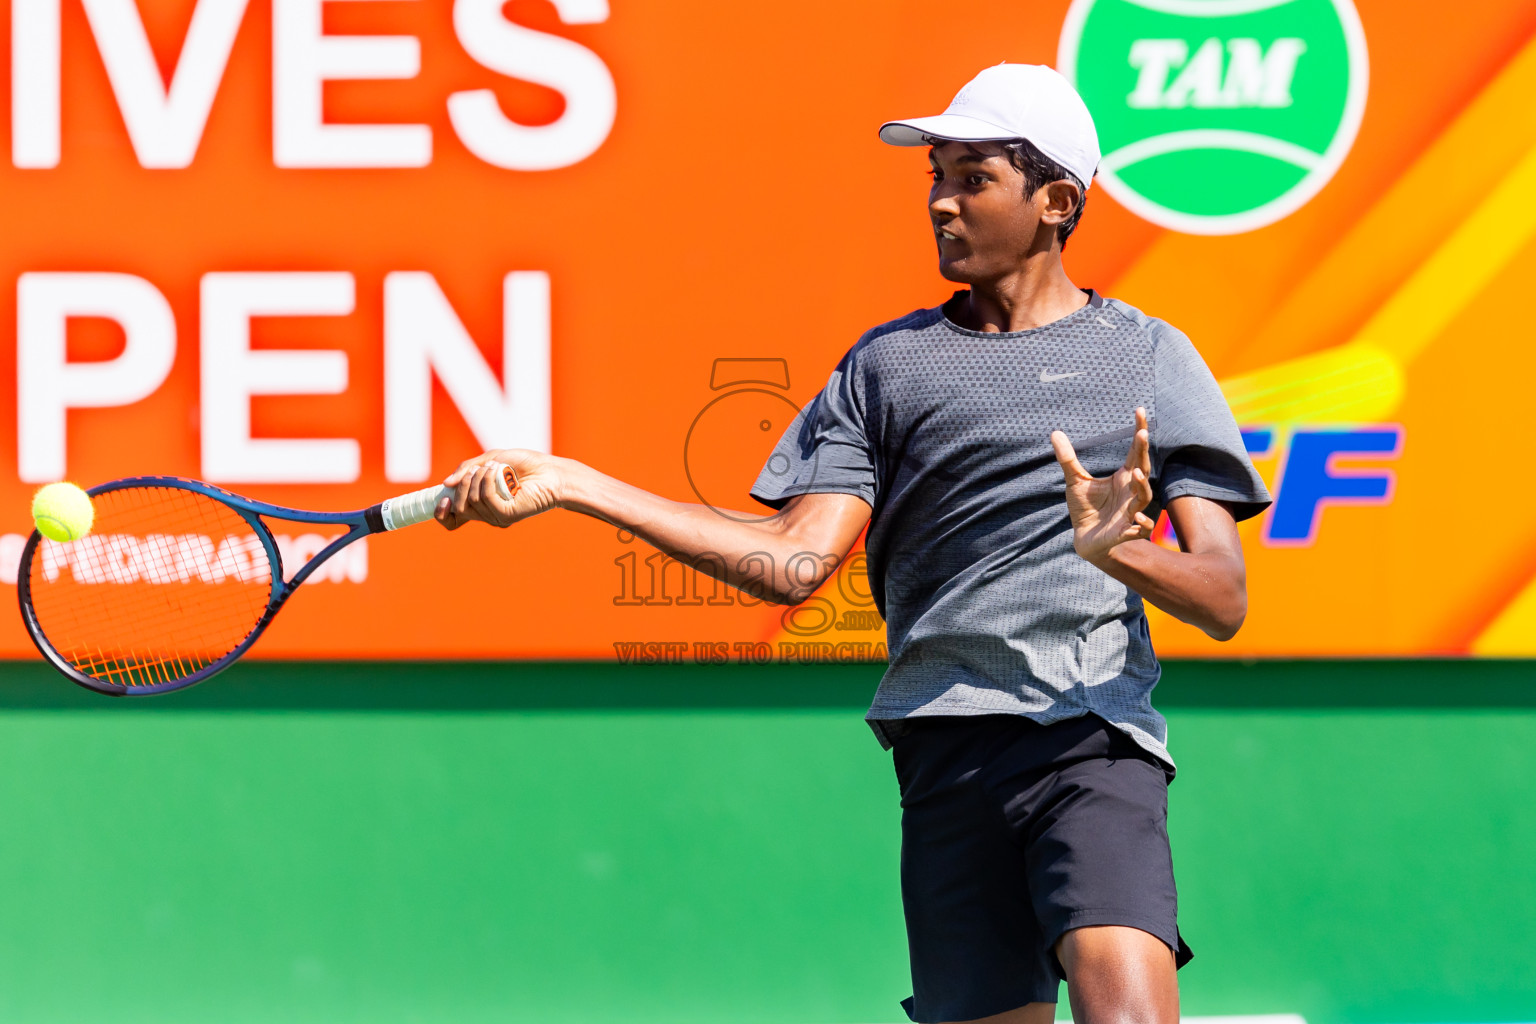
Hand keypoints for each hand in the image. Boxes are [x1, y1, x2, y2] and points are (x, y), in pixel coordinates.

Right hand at [434, 449, 567, 530]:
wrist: (550, 470)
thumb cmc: (524, 464)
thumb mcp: (489, 459)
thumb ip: (466, 469)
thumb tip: (445, 484)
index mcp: (478, 504)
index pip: (452, 520)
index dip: (441, 513)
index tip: (442, 498)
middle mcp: (486, 514)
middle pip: (458, 508)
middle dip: (462, 484)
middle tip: (477, 469)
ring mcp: (496, 516)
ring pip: (470, 500)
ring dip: (478, 477)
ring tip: (496, 467)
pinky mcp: (507, 515)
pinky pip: (485, 498)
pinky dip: (488, 480)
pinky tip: (498, 470)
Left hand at [1050, 408, 1155, 564]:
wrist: (1085, 539)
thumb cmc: (1086, 509)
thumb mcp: (1075, 480)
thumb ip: (1067, 458)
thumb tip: (1054, 432)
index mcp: (1123, 478)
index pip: (1136, 451)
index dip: (1139, 432)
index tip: (1139, 410)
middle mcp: (1131, 492)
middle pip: (1143, 469)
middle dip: (1144, 452)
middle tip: (1142, 434)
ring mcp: (1131, 511)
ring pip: (1144, 497)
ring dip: (1143, 485)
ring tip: (1136, 472)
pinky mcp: (1126, 531)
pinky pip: (1142, 528)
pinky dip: (1143, 523)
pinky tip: (1137, 516)